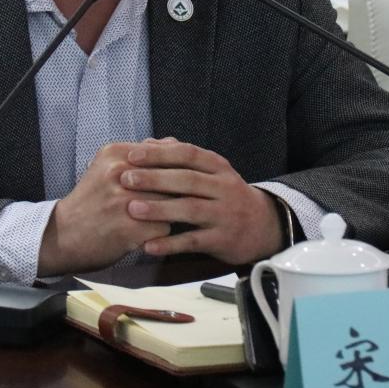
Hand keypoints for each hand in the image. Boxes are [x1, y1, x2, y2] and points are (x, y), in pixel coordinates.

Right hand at [37, 142, 171, 276]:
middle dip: (176, 192)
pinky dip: (158, 234)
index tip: (180, 179)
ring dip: (170, 213)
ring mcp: (126, 201)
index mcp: (116, 153)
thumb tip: (175, 143)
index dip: (180, 168)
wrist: (64, 234)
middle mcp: (120, 173)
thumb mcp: (108, 165)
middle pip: (173, 178)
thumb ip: (142, 153)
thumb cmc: (92, 200)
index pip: (167, 152)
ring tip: (153, 217)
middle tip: (171, 202)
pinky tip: (144, 234)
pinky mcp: (131, 228)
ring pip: (172, 203)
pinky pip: (165, 229)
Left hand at [120, 138, 283, 264]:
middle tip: (125, 178)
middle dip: (154, 178)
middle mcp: (224, 187)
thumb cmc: (224, 195)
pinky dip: (170, 243)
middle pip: (187, 179)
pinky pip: (194, 241)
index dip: (159, 154)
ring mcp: (225, 214)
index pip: (188, 153)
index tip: (132, 155)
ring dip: (159, 209)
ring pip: (190, 209)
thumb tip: (147, 143)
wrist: (263, 225)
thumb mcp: (210, 172)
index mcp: (218, 166)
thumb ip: (180, 157)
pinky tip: (149, 244)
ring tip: (132, 209)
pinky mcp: (223, 240)